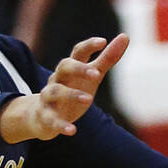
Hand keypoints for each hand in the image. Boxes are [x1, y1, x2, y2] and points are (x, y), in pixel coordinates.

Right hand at [0, 34, 129, 142]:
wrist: (42, 116)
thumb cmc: (72, 90)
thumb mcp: (91, 75)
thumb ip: (107, 58)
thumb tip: (125, 36)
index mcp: (70, 69)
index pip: (77, 52)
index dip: (89, 46)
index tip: (103, 41)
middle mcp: (57, 79)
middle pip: (64, 67)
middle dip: (78, 69)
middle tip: (97, 74)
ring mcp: (49, 97)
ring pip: (55, 91)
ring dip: (71, 95)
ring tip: (89, 100)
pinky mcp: (45, 116)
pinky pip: (52, 120)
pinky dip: (61, 125)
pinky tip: (72, 131)